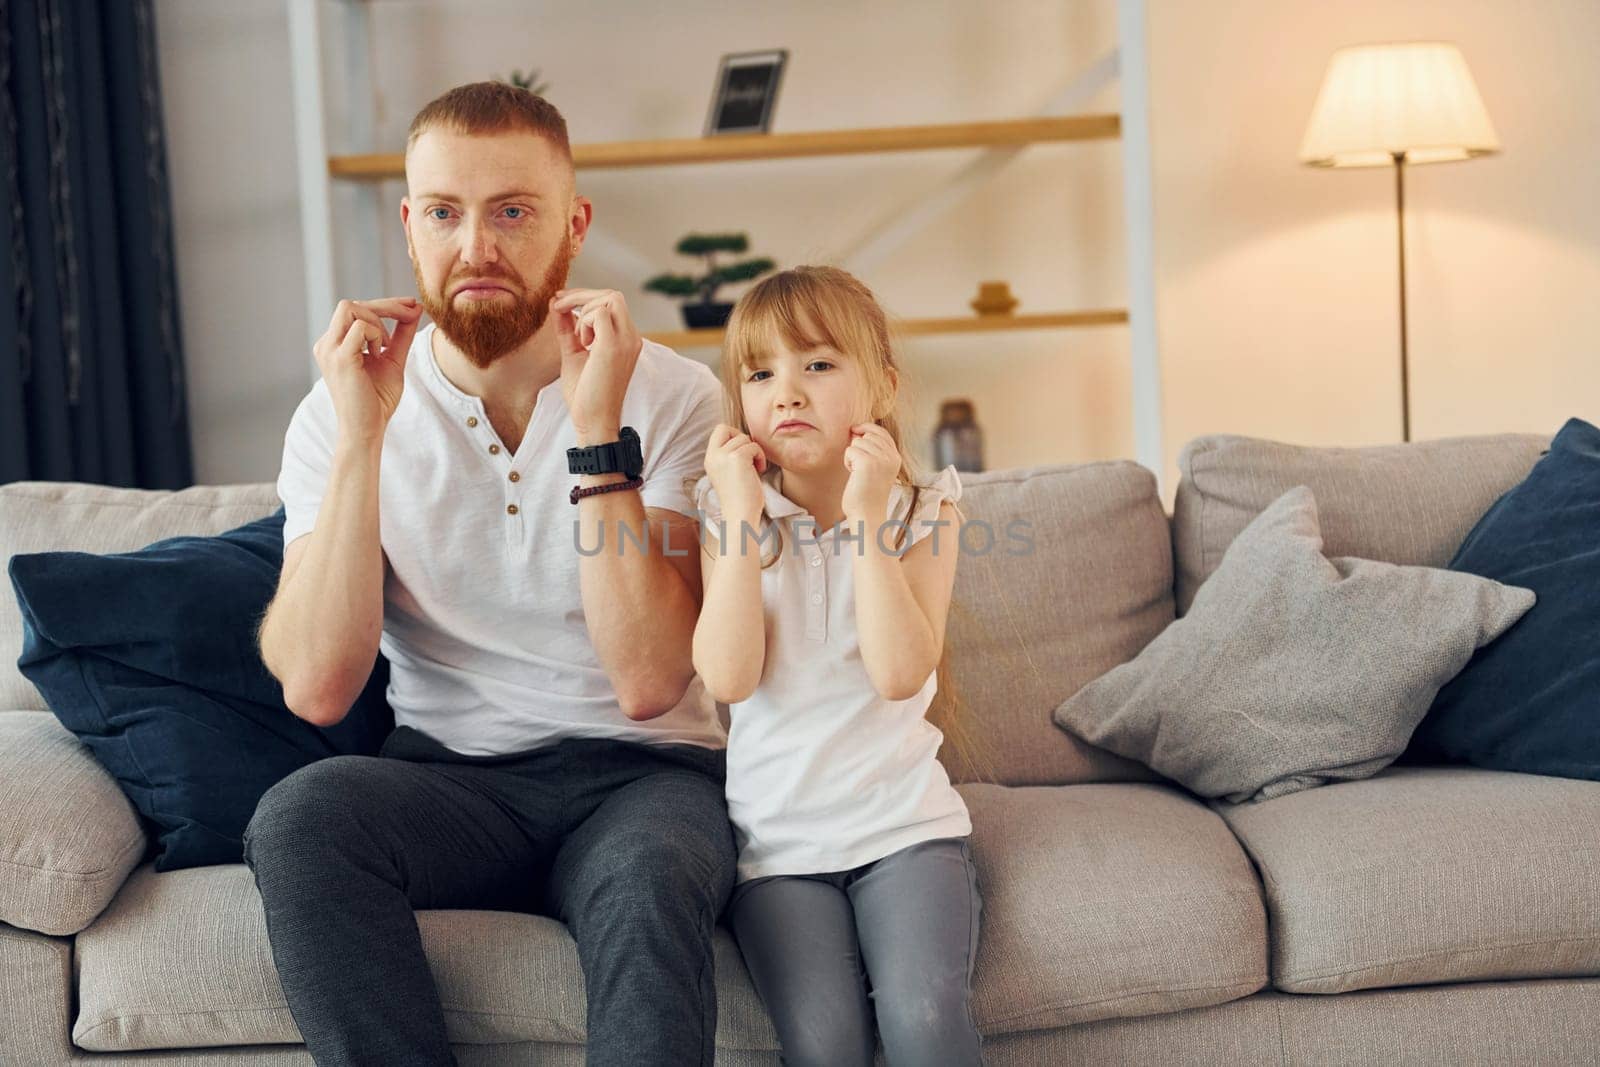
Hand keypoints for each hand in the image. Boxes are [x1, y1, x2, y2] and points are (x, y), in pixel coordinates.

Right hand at [312, 297, 422, 443]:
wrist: (367, 429)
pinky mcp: (340, 358)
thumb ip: (402, 334)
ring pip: (351, 308)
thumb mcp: (393, 359)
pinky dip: (376, 335)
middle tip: (411, 313)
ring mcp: (329, 349)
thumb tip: (416, 308)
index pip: (354, 309)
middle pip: (351, 304)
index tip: (411, 305)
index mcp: (335, 344)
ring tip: (385, 348)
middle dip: (386, 305)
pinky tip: (379, 354)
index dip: (384, 304)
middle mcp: (326, 344)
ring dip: (378, 322)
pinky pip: (360, 327)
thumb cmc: (377, 400)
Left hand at [552, 288, 642, 440]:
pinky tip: (582, 343)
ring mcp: (626, 341)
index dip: (585, 297)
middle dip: (582, 294)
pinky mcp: (614, 346)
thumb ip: (568, 329)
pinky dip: (584, 322)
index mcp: (626, 339)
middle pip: (613, 295)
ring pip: (609, 298)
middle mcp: (632, 337)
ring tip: (577, 338)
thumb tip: (556, 305)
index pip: (612, 302)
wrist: (593, 422)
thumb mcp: (573, 354)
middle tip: (559, 305)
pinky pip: (599, 313)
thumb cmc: (585, 395)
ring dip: (584, 310)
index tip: (560, 302)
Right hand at [704, 424, 768, 525]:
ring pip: (745, 438)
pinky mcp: (737, 458)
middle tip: (749, 458)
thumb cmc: (740, 497)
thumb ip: (729, 455)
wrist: (741, 515)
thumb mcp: (727, 472)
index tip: (742, 452)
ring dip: (754, 452)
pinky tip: (759, 471)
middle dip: (743, 440)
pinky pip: (754, 446)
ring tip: (754, 469)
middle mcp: (713, 455)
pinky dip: (760, 457)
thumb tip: (744, 438)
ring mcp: (724, 456)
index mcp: (709, 458)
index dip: (733, 435)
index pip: (719, 429)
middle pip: (730, 429)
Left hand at [842, 422, 899, 522]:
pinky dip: (847, 462)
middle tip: (859, 467)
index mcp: (896, 458)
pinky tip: (853, 475)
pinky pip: (850, 450)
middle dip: (858, 446)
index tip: (855, 430)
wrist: (867, 514)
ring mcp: (881, 459)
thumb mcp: (876, 469)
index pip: (882, 432)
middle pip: (868, 434)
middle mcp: (891, 457)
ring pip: (857, 441)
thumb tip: (854, 429)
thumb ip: (872, 450)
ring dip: (852, 456)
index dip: (867, 428)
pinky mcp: (867, 462)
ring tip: (857, 473)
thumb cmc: (866, 494)